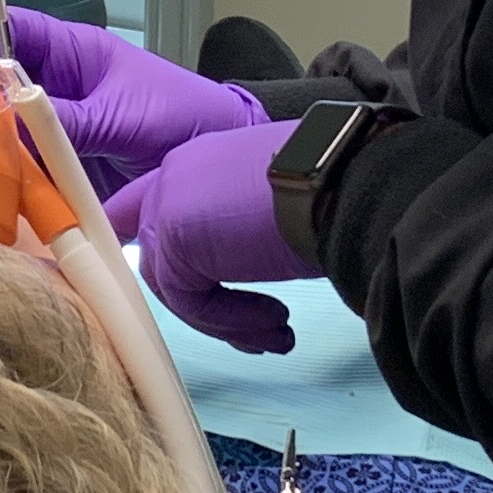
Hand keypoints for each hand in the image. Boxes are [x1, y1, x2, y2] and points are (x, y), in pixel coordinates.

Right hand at [0, 9, 267, 195]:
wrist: (220, 156)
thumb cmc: (183, 117)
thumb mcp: (122, 118)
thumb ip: (68, 120)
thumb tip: (9, 119)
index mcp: (74, 53)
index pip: (12, 29)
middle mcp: (59, 85)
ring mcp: (61, 125)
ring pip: (8, 128)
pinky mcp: (66, 162)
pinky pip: (29, 165)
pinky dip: (16, 178)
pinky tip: (6, 192)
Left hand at [106, 126, 316, 354]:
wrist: (343, 180)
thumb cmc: (332, 186)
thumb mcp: (280, 203)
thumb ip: (240, 225)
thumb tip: (238, 259)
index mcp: (203, 160)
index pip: (149, 204)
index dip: (157, 247)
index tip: (173, 287)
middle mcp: (179, 174)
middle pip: (161, 256)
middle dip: (204, 303)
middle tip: (256, 327)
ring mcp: (169, 203)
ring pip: (177, 285)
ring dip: (228, 319)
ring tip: (277, 331)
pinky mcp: (174, 237)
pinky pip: (192, 301)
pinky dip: (234, 321)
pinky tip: (276, 324)